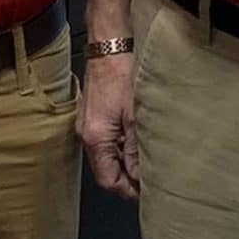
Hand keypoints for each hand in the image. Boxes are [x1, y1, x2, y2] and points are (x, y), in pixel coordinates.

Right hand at [78, 50, 138, 198]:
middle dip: (128, 177)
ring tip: (147, 158)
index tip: (147, 191)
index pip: (108, 180)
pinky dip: (121, 146)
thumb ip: (136, 150)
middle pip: (106, 171)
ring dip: (125, 161)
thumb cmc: (122, 74)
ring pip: (107, 156)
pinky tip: (137, 140)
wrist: (109, 47)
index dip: (128, 190)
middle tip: (151, 177)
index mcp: (95, 139)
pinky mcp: (93, 116)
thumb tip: (140, 176)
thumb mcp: (136, 117)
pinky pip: (106, 141)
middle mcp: (86, 135)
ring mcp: (87, 125)